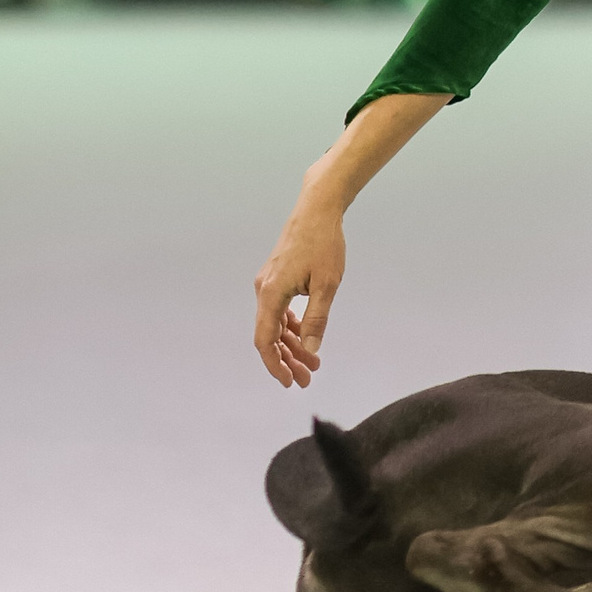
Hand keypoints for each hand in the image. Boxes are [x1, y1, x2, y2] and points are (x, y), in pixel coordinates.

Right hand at [254, 192, 345, 387]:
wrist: (317, 210)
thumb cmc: (324, 244)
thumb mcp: (327, 285)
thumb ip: (317, 318)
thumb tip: (310, 348)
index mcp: (271, 293)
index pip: (265, 339)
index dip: (275, 364)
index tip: (288, 382)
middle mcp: (264, 289)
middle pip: (269, 335)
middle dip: (287, 360)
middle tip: (307, 379)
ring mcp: (269, 283)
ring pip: (275, 324)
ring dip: (291, 345)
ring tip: (312, 363)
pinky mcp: (277, 278)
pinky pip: (280, 310)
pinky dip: (292, 326)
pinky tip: (306, 337)